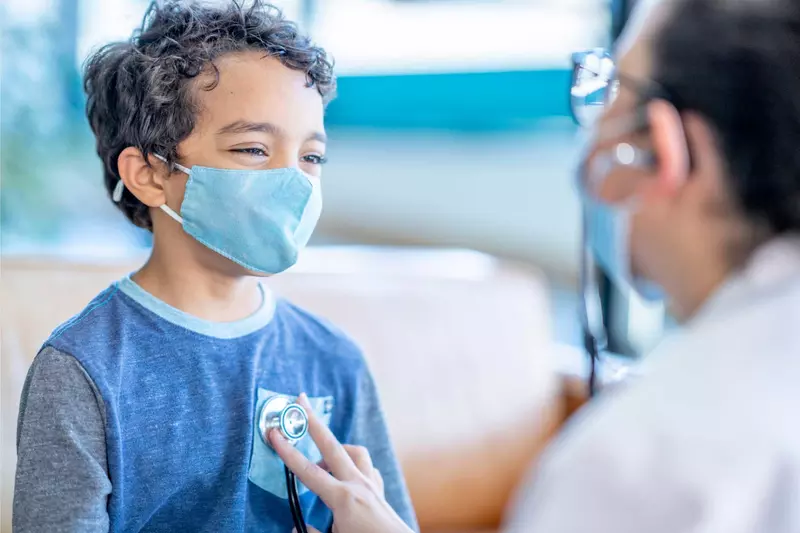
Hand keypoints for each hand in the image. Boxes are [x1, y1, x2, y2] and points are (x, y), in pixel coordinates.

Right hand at [270, 394, 412, 532]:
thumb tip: (296, 527)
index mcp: (343, 498)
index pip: (307, 471)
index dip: (287, 451)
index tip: (274, 432)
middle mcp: (358, 485)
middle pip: (332, 445)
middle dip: (315, 421)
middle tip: (302, 400)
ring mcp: (372, 485)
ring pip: (354, 452)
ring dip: (337, 448)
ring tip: (322, 458)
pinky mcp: (380, 491)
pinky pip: (366, 468)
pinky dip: (353, 466)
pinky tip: (346, 476)